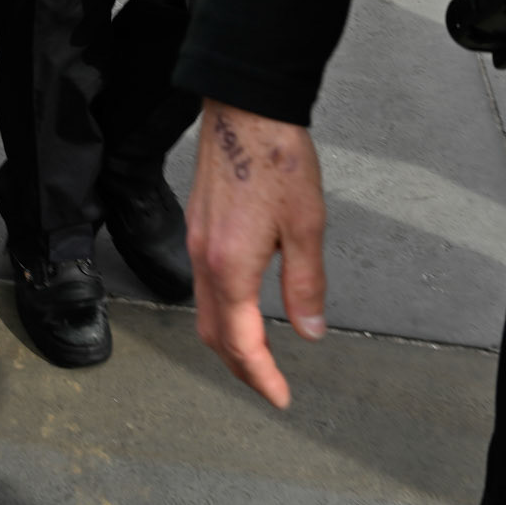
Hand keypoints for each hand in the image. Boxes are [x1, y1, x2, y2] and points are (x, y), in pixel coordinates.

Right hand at [185, 101, 327, 409]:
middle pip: (214, 333)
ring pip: (204, 310)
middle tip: (270, 385)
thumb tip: (309, 331)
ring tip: (259, 355)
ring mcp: (196, 240)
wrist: (243, 107)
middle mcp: (204, 258)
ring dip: (229, 340)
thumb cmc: (276, 158)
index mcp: (231, 265)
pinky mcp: (198, 224)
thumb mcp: (306, 226)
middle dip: (241, 367)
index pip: (241, 341)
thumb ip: (306, 285)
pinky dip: (222, 311)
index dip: (262, 376)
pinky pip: (202, 285)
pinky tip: (243, 307)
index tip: (281, 397)